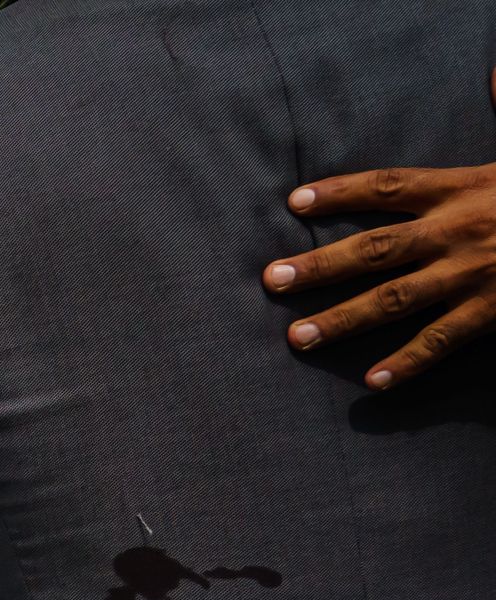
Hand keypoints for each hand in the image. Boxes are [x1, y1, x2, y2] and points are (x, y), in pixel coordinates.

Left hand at [264, 69, 495, 389]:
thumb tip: (495, 73)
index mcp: (463, 188)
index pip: (388, 186)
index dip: (339, 192)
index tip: (294, 201)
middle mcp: (457, 231)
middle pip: (374, 248)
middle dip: (318, 265)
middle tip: (271, 281)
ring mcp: (472, 274)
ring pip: (393, 300)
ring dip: (342, 320)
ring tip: (297, 338)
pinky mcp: (494, 311)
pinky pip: (442, 341)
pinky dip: (407, 362)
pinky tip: (371, 382)